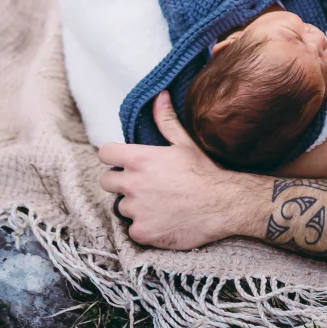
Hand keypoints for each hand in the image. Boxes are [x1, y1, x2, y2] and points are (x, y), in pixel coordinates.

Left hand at [98, 92, 266, 249]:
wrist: (221, 205)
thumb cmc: (203, 172)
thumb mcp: (184, 143)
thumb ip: (166, 120)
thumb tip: (159, 95)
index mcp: (139, 159)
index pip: (105, 154)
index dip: (113, 156)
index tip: (123, 161)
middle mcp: (132, 184)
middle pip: (106, 182)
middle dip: (119, 182)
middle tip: (142, 184)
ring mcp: (135, 210)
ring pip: (121, 207)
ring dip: (134, 206)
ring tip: (157, 203)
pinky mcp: (141, 232)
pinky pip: (133, 229)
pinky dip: (144, 227)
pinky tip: (162, 221)